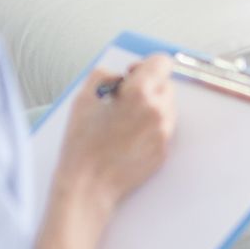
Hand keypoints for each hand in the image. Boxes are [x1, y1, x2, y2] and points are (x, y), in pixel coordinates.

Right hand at [58, 53, 175, 204]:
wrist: (88, 186)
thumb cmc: (82, 144)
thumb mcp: (84, 97)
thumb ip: (105, 75)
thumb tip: (120, 76)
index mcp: (140, 93)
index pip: (161, 62)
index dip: (145, 64)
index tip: (133, 72)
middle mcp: (158, 112)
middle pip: (165, 84)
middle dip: (147, 87)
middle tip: (123, 99)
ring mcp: (164, 134)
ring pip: (166, 107)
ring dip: (150, 106)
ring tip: (124, 120)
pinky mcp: (164, 152)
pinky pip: (163, 129)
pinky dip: (150, 127)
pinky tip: (128, 137)